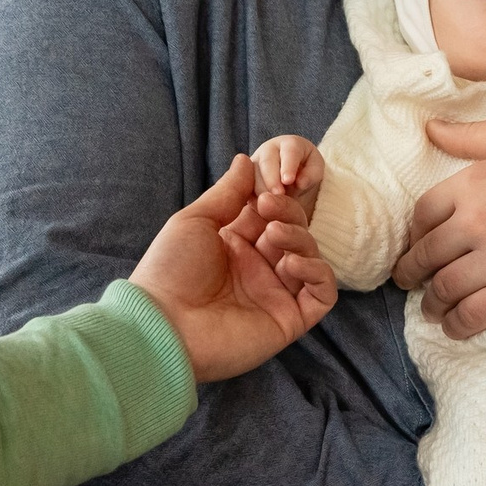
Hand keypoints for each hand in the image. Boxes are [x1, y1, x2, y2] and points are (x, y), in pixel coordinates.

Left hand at [129, 154, 338, 380]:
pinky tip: (291, 263)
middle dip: (289, 213)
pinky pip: (323, 294)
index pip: (272, 216)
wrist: (162, 325)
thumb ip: (228, 192)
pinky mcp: (290, 320)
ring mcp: (276, 295)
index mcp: (236, 246)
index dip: (275, 200)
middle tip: (268, 206)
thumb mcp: (195, 220)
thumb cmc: (169, 271)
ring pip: (312, 259)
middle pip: (296, 233)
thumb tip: (246, 160)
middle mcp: (259, 270)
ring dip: (301, 238)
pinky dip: (318, 273)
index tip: (264, 190)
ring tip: (275, 234)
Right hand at [250, 134, 324, 224]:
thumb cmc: (307, 170)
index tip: (289, 180)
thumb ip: (311, 175)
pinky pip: (243, 186)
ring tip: (271, 204)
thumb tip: (299, 183)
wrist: (292, 176)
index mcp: (289, 144)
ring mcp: (254, 162)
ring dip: (261, 190)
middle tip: (278, 195)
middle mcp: (268, 149)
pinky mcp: (244, 177)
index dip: (288, 165)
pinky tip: (259, 207)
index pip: (290, 151)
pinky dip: (251, 196)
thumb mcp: (315, 170)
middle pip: (267, 162)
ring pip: (253, 174)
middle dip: (272, 179)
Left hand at [395, 116, 485, 337]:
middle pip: (426, 255)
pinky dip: (455, 325)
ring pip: (444, 289)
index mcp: (474, 184)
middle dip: (411, 271)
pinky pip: (471, 316)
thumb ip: (474, 135)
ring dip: (431, 302)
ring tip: (431, 307)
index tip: (416, 242)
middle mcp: (477, 224)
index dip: (415, 232)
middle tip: (409, 280)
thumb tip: (431, 130)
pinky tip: (454, 326)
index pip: (422, 214)